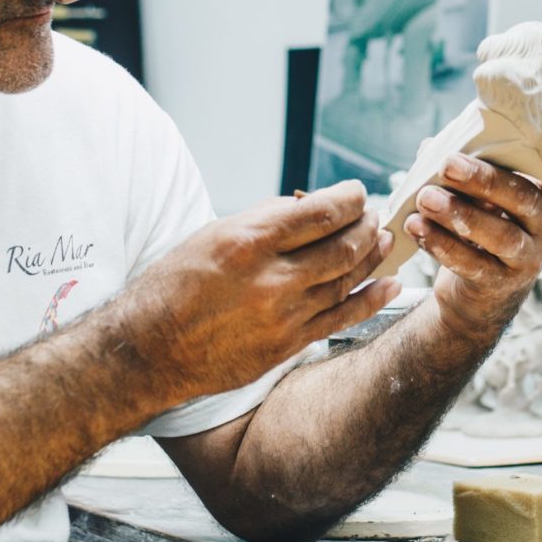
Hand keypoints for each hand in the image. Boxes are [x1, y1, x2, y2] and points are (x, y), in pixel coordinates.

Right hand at [119, 181, 399, 401]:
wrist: (150, 349)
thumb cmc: (174, 284)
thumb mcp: (212, 234)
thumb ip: (263, 220)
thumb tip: (307, 207)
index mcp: (249, 241)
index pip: (321, 212)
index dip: (350, 199)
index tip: (356, 193)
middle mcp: (271, 278)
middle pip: (343, 246)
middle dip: (366, 226)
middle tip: (373, 216)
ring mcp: (283, 316)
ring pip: (347, 280)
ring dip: (373, 257)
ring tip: (384, 240)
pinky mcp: (287, 345)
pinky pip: (342, 318)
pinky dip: (371, 299)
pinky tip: (390, 285)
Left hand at [405, 144, 541, 338]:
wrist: (477, 290)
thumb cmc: (482, 224)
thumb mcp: (482, 194)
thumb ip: (464, 167)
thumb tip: (430, 147)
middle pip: (524, 199)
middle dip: (484, 180)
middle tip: (448, 164)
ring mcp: (529, 258)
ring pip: (499, 235)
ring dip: (458, 214)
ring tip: (424, 198)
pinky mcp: (502, 284)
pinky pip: (473, 264)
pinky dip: (441, 244)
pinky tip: (417, 227)